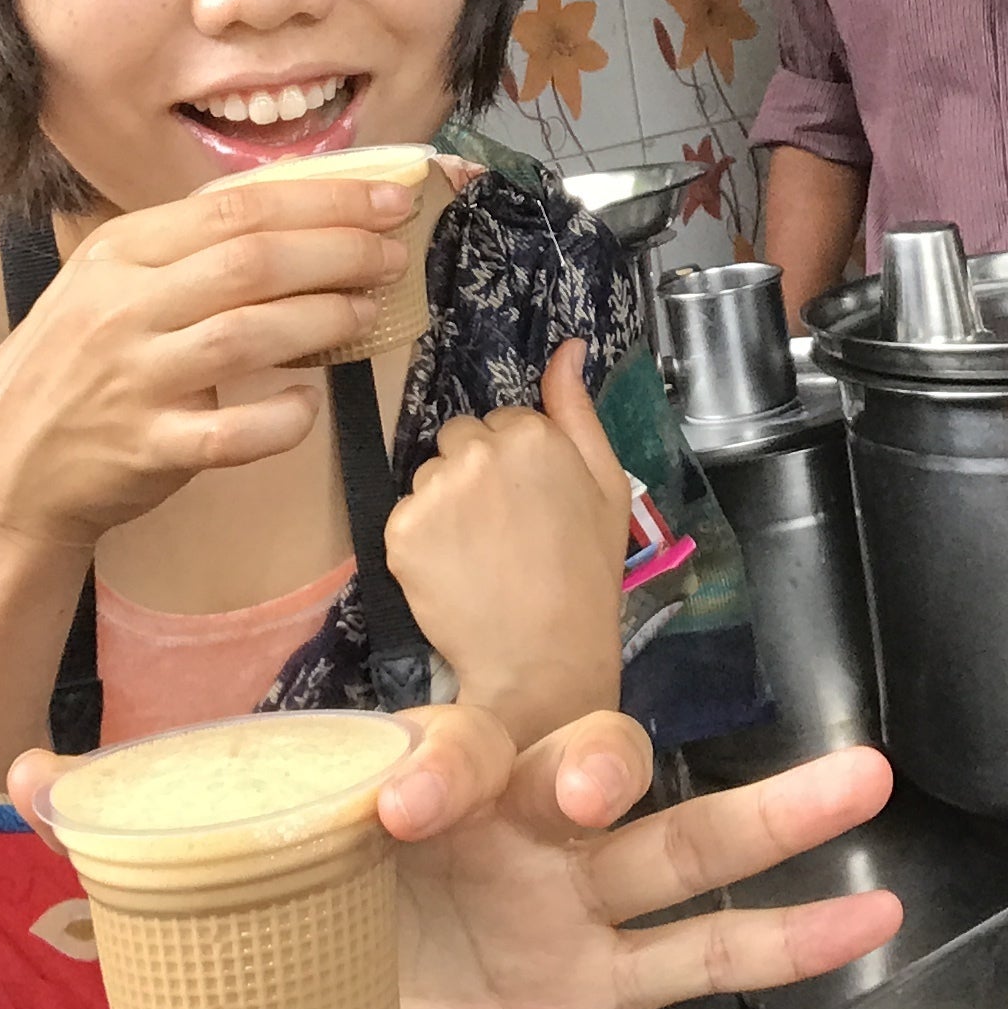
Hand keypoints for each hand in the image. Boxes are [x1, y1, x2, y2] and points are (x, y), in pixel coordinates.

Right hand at [0, 177, 415, 550]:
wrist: (9, 462)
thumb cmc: (81, 360)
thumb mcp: (112, 282)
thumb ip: (192, 247)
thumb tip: (307, 207)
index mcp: (120, 252)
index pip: (236, 208)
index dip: (324, 201)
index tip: (388, 200)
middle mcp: (124, 306)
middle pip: (250, 262)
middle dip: (338, 251)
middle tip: (393, 254)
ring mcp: (135, 378)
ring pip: (247, 335)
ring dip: (322, 319)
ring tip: (367, 311)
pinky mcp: (149, 447)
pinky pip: (231, 431)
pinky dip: (281, 417)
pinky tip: (311, 404)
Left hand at [8, 711, 899, 1008]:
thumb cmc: (286, 937)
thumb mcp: (209, 886)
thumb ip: (127, 825)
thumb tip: (12, 771)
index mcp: (421, 789)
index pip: (443, 751)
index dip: (431, 768)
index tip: (398, 804)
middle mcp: (512, 826)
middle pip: (581, 760)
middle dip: (586, 765)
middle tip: (577, 786)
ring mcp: (576, 898)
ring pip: (685, 838)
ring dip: (772, 806)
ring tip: (862, 775)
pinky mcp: (607, 980)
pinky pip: (711, 957)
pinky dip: (795, 935)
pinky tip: (874, 913)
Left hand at [387, 340, 632, 741]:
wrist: (545, 660)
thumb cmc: (586, 577)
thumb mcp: (606, 487)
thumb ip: (578, 410)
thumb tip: (568, 347)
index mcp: (533, 434)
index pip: (503, 422)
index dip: (517, 466)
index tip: (531, 506)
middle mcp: (479, 450)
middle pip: (459, 441)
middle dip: (476, 476)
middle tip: (503, 532)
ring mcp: (436, 490)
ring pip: (430, 477)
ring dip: (447, 506)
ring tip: (480, 557)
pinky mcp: (401, 530)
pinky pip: (405, 517)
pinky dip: (422, 543)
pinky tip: (455, 574)